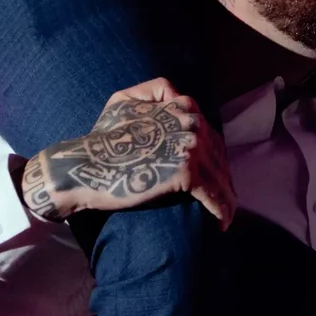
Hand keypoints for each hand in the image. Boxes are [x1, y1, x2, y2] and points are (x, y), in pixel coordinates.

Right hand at [18, 79, 232, 226]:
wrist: (88, 163)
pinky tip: (222, 224)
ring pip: (219, 176)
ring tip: (227, 216)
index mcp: (182, 106)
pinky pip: (212, 193)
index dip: (215, 156)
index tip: (216, 174)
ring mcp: (191, 147)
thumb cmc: (102, 136)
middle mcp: (192, 123)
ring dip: (226, 198)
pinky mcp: (186, 172)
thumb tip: (176, 96)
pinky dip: (220, 209)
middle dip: (223, 179)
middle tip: (225, 200)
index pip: (210, 134)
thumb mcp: (125, 99)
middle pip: (218, 156)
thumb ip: (154, 91)